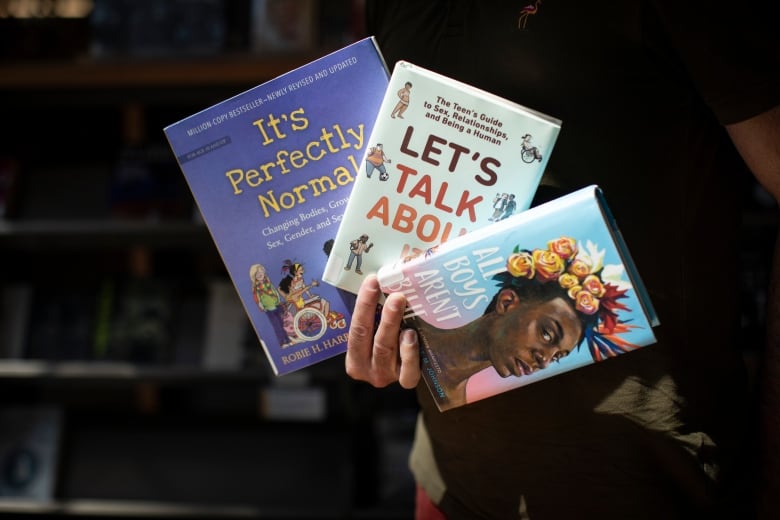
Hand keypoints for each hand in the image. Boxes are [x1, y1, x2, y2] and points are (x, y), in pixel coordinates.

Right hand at [345, 274, 419, 388]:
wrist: (405, 370)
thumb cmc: (388, 342)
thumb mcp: (375, 331)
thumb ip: (375, 312)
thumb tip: (383, 275)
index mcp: (354, 358)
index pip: (356, 329)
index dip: (364, 303)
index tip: (373, 281)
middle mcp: (367, 370)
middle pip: (370, 339)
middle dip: (380, 312)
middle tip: (394, 293)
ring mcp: (386, 377)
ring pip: (386, 350)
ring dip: (392, 324)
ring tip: (400, 305)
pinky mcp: (406, 382)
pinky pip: (407, 372)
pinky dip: (409, 353)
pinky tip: (411, 335)